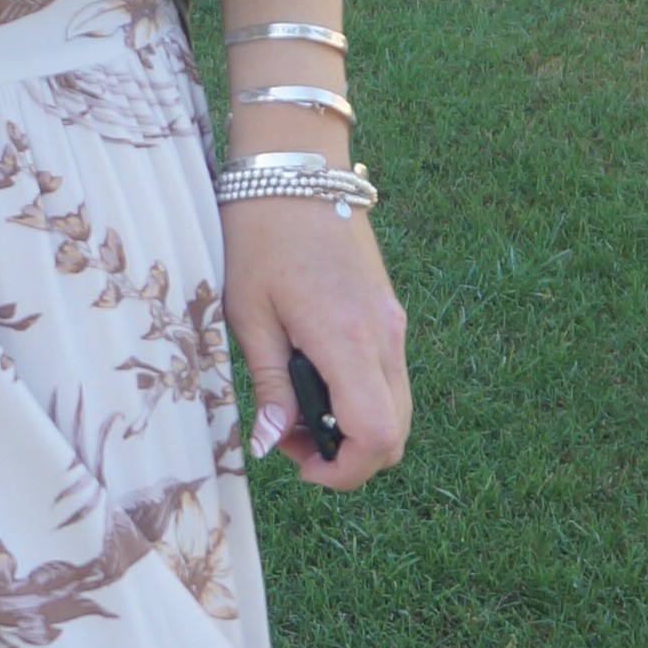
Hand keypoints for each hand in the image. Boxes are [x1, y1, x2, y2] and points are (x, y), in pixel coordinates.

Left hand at [225, 196, 408, 492]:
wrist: (295, 175)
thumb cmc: (260, 239)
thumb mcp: (250, 316)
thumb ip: (270, 385)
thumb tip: (273, 443)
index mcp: (349, 341)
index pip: (376, 436)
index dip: (345, 472)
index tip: (301, 466)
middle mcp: (385, 338)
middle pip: (395, 433)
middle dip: (349, 457)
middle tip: (292, 441)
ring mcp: (394, 324)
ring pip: (397, 408)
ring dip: (356, 428)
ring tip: (298, 410)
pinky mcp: (390, 313)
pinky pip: (390, 378)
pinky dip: (362, 398)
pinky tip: (317, 379)